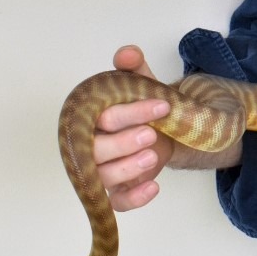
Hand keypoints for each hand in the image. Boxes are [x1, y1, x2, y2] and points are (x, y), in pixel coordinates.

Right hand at [93, 45, 174, 211]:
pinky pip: (119, 202)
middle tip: (151, 135)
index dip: (132, 111)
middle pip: (96, 150)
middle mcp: (92, 145)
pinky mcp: (117, 191)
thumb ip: (134, 67)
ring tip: (153, 156)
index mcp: (93, 117)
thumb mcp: (142, 83)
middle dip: (124, 143)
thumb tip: (126, 53)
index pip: (103, 117)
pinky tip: (154, 187)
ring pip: (103, 178)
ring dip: (127, 169)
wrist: (164, 127)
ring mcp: (104, 169)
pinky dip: (135, 198)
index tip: (162, 105)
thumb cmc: (144, 104)